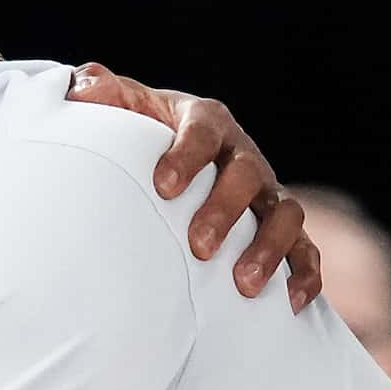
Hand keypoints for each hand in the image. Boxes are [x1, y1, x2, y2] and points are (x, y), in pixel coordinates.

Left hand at [68, 65, 319, 309]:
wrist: (170, 158)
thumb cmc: (141, 133)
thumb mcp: (122, 108)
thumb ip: (100, 92)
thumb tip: (85, 88)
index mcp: (205, 121)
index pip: (202, 132)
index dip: (187, 157)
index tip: (162, 186)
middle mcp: (242, 155)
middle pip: (246, 176)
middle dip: (225, 211)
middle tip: (198, 246)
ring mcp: (267, 193)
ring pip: (285, 214)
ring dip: (269, 248)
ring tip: (242, 284)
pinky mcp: (282, 228)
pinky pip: (306, 250)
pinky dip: (303, 274)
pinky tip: (287, 302)